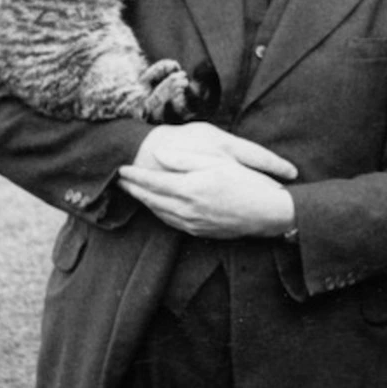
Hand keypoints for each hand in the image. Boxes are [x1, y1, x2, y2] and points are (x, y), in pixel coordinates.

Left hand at [117, 122, 297, 238]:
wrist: (268, 214)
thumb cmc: (246, 183)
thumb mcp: (218, 163)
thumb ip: (185, 160)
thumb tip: (158, 155)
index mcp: (189, 189)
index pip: (152, 182)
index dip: (134, 175)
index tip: (121, 168)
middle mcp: (186, 209)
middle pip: (150, 199)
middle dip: (132, 189)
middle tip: (118, 180)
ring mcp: (192, 223)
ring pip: (158, 213)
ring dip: (142, 202)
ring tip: (132, 191)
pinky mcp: (199, 231)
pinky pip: (170, 222)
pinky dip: (158, 213)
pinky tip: (156, 207)